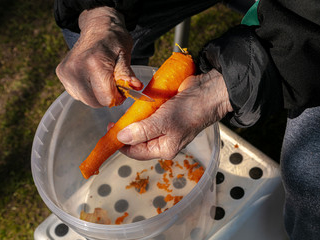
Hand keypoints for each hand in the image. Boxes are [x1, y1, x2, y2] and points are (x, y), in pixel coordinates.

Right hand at [56, 7, 141, 107]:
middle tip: (114, 83)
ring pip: (87, 101)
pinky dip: (89, 91)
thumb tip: (136, 87)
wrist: (97, 27)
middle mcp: (76, 69)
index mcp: (94, 63)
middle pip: (96, 102)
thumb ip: (127, 74)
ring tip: (103, 78)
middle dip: (108, 97)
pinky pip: (79, 95)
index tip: (123, 88)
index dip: (118, 97)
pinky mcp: (62, 74)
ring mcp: (66, 72)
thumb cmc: (114, 40)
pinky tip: (93, 78)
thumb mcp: (125, 54)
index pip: (106, 98)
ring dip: (98, 95)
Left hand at [116, 69, 232, 159]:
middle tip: (116, 119)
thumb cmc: (190, 110)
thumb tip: (121, 138)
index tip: (110, 131)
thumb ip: (142, 131)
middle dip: (127, 130)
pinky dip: (143, 109)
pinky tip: (140, 103)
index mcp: (164, 148)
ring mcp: (164, 125)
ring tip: (129, 110)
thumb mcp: (164, 122)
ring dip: (135, 118)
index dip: (121, 144)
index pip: (136, 152)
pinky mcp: (166, 112)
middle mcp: (163, 139)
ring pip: (142, 125)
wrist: (209, 92)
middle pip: (138, 139)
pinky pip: (149, 114)